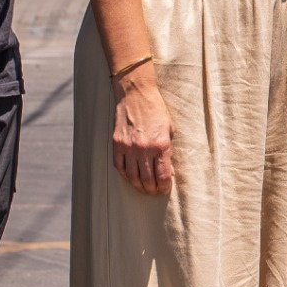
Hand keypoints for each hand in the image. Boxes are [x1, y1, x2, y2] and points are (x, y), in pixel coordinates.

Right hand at [111, 68, 175, 195]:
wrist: (136, 94)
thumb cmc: (156, 111)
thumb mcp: (169, 130)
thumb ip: (168, 151)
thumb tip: (168, 171)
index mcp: (161, 145)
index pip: (163, 175)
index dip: (164, 186)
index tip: (165, 189)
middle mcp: (144, 148)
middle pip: (147, 180)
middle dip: (152, 190)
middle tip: (154, 192)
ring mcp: (128, 147)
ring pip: (132, 177)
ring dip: (139, 186)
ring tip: (144, 188)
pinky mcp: (117, 143)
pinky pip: (119, 166)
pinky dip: (125, 175)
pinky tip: (131, 177)